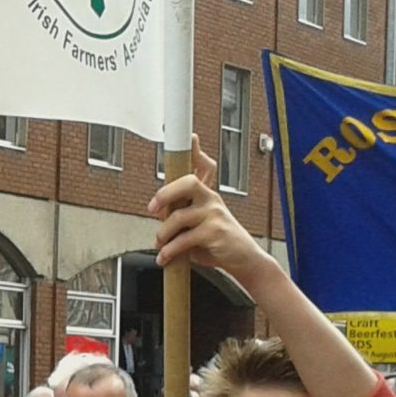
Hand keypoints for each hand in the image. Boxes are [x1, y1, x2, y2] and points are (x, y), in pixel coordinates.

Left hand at [148, 136, 275, 283]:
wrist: (242, 259)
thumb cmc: (216, 241)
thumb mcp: (197, 225)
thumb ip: (179, 214)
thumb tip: (157, 210)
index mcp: (206, 194)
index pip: (202, 167)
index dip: (195, 151)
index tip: (192, 137)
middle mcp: (211, 199)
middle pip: (188, 183)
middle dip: (165, 193)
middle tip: (153, 208)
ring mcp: (214, 214)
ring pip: (178, 217)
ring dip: (163, 234)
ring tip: (160, 246)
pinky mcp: (215, 232)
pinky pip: (183, 239)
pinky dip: (170, 251)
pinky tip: (165, 258)